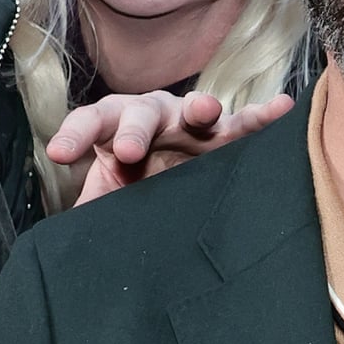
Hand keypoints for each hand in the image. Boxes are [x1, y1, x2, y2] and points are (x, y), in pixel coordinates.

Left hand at [46, 87, 294, 203]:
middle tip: (129, 150)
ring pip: (197, 110)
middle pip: (143, 111)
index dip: (76, 134)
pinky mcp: (230, 138)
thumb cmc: (132, 203)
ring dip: (201, 108)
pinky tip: (283, 109)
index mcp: (116, 129)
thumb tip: (64, 235)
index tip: (60, 154)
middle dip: (135, 128)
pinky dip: (265, 117)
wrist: (170, 211)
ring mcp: (195, 126)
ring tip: (205, 112)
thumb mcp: (105, 207)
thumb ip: (89, 210)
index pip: (93, 122)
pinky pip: (248, 125)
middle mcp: (156, 119)